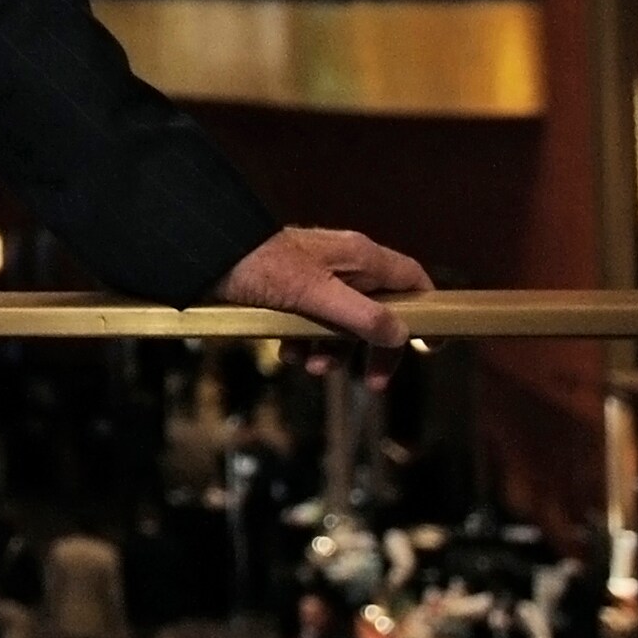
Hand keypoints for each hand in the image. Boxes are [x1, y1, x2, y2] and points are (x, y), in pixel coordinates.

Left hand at [214, 226, 432, 388]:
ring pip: (341, 322)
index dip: (428, 311)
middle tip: (373, 383)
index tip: (433, 344)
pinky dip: (303, 342)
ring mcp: (316, 277)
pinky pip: (310, 322)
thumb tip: (402, 335)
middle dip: (372, 349)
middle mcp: (344, 264)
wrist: (204, 254)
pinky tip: (285, 353)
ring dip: (331, 350)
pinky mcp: (290, 290)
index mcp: (360, 257)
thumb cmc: (259, 266)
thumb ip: (361, 316)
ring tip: (309, 366)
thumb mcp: (315, 296)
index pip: (413, 280)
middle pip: (379, 312)